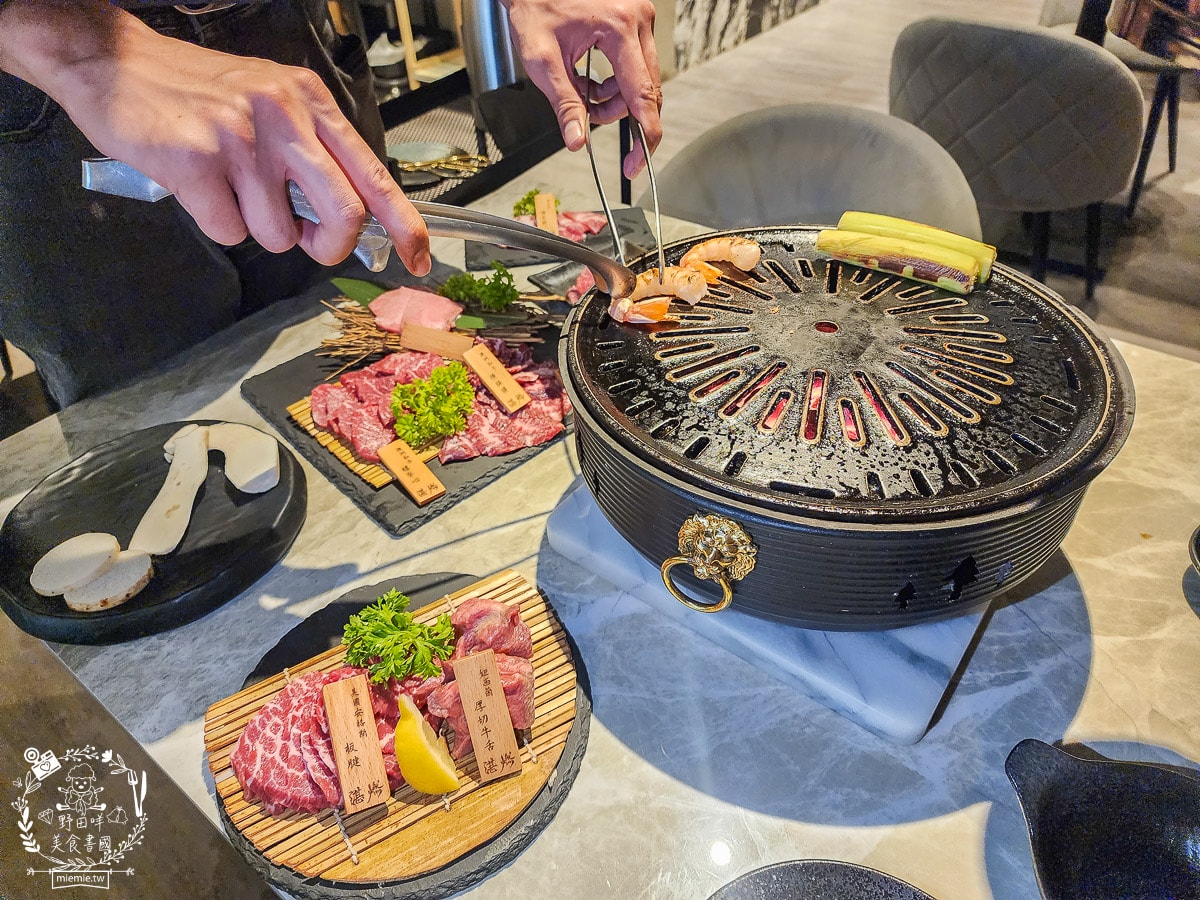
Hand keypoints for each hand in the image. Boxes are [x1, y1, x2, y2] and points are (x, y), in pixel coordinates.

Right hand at [0, 1, 429, 273]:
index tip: (420, 260)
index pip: (375, 175)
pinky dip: (217, 222)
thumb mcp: (271, 102)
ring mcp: (242, 139)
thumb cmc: (199, 92)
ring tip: (230, 189)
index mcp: (311, 103)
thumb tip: (347, 220)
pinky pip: (230, 231)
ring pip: (279, 234)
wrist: (115, 63)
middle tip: (310, 244)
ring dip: (257, 228)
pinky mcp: (198, 162)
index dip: (405, 225)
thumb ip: (313, 153)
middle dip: (330, 247)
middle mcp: (285, 116)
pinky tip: (199, 187)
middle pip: (345, 214)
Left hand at [502, 0, 662, 177]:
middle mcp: (638, 20)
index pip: (642, 94)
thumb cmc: (535, 7)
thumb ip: (564, 103)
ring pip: (643, 79)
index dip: (642, 135)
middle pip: (646, 90)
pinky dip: (617, 80)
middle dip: (619, 112)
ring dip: (616, 97)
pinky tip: (592, 76)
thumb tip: (577, 140)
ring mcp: (641, 18)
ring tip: (584, 92)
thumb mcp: (543, 61)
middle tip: (590, 118)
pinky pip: (637, 64)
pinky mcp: (637, 21)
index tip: (636, 162)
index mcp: (619, 28)